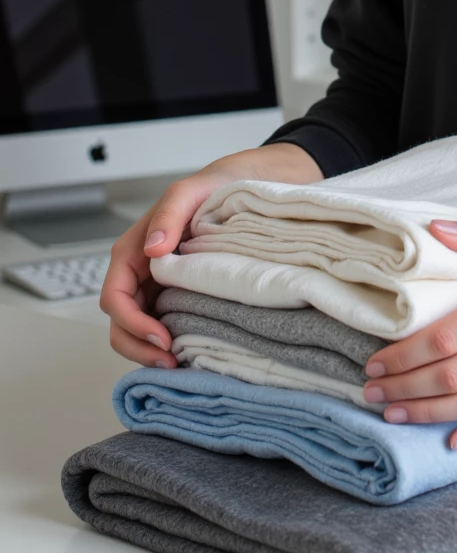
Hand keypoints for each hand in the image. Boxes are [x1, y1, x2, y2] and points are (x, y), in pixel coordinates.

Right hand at [99, 142, 323, 368]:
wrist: (244, 187)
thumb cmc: (213, 187)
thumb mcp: (188, 191)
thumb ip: (169, 215)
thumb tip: (152, 248)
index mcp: (133, 252)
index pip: (115, 298)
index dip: (132, 323)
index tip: (162, 337)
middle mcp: (140, 273)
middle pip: (121, 323)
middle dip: (138, 347)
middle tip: (171, 363)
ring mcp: (157, 287)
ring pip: (139, 330)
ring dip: (151, 352)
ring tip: (179, 365)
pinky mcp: (177, 295)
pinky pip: (164, 324)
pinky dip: (169, 343)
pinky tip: (190, 350)